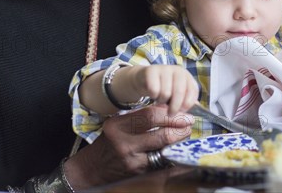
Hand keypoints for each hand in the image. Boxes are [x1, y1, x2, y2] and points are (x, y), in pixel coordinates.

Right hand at [63, 105, 193, 188]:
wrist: (93, 169)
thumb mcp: (119, 124)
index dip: (170, 113)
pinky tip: (179, 149)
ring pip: (164, 150)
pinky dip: (172, 155)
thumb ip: (140, 117)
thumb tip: (169, 109)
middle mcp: (124, 143)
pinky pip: (161, 163)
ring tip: (186, 134)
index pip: (150, 116)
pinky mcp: (138, 173)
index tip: (183, 112)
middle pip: (160, 134)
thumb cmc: (110, 142)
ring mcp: (131, 160)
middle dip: (179, 128)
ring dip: (179, 141)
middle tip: (189, 123)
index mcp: (118, 126)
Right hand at [134, 65, 198, 114]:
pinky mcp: (151, 71)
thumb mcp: (176, 95)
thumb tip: (195, 111)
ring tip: (160, 99)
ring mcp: (165, 69)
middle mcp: (178, 70)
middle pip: (179, 92)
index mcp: (187, 76)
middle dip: (175, 107)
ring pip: (166, 93)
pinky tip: (153, 94)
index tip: (182, 112)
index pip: (193, 91)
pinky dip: (153, 96)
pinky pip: (154, 90)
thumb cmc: (163, 89)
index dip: (188, 104)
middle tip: (170, 114)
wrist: (143, 79)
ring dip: (162, 101)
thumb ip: (186, 101)